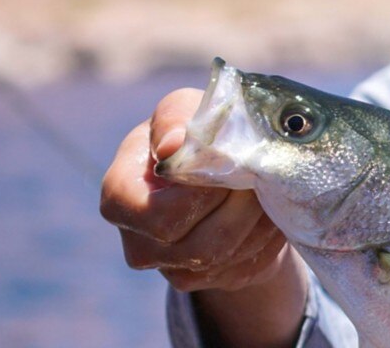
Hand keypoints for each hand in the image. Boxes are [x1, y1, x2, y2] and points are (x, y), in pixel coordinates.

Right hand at [100, 87, 288, 291]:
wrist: (218, 167)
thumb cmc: (192, 132)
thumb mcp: (183, 110)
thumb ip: (176, 118)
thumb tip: (174, 143)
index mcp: (119, 197)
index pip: (162, 216)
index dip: (204, 192)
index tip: (230, 161)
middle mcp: (139, 243)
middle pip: (200, 243)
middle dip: (240, 203)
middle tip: (263, 170)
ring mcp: (171, 269)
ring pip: (227, 256)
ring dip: (259, 217)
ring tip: (270, 183)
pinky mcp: (205, 279)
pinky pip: (245, 265)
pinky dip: (266, 234)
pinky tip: (269, 205)